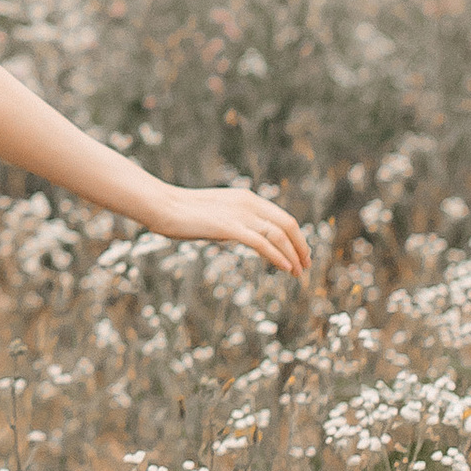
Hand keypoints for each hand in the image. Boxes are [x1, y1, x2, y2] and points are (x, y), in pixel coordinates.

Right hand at [163, 182, 309, 274]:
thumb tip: (243, 235)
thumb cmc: (184, 213)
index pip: (282, 217)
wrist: (164, 206)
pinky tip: (285, 268)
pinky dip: (277, 256)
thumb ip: (234, 221)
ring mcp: (240, 214)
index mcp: (247, 198)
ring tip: (298, 272)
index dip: (296, 236)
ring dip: (293, 255)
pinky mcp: (230, 227)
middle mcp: (248, 203)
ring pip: (278, 235)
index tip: (300, 253)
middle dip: (301, 246)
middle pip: (287, 224)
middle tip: (306, 264)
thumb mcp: (217, 214)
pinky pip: (262, 243)